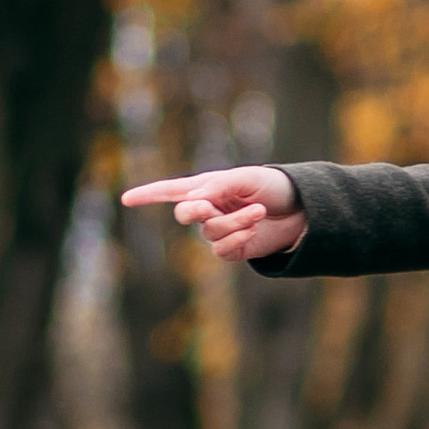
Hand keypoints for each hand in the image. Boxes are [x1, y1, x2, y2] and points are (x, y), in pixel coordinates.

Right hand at [121, 164, 307, 262]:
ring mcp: (220, 231)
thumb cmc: (273, 187)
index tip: (125, 199)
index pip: (171, 191)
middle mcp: (209, 209)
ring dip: (234, 221)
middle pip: (184, 213)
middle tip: (207, 205)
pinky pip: (222, 249)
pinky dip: (237, 238)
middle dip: (193, 210)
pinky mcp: (233, 249)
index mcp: (208, 187)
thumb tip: (192, 202)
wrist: (303, 209)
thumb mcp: (246, 178)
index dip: (147, 195)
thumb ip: (217, 187)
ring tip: (258, 211)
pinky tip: (254, 229)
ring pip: (210, 231)